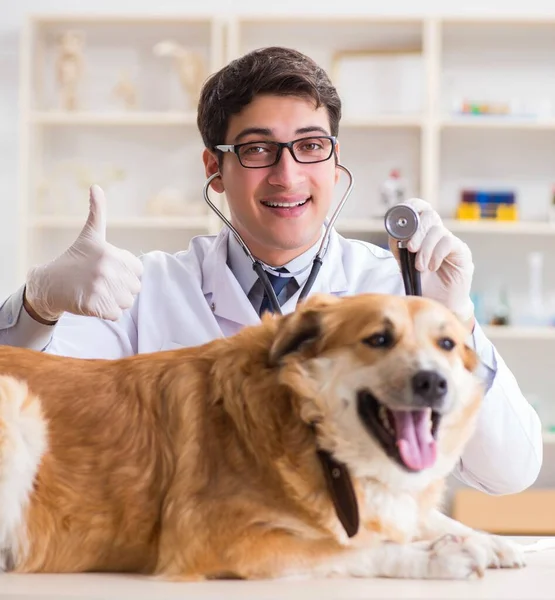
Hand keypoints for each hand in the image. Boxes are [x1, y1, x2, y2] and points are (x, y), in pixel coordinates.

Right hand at [24, 185, 142, 322]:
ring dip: (114, 301)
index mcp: (111, 253)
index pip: (138, 271)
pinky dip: (106, 312)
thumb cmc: (75, 259)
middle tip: (100, 282)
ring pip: (126, 303)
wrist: (50, 283)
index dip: (125, 273)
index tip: (108, 269)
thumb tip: (96, 187)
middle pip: (134, 289)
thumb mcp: (90, 235)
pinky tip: (92, 302)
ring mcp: (100, 288)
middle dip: (120, 288)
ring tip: (96, 291)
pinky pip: (115, 315)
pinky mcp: (94, 305)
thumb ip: (98, 212)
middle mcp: (107, 269)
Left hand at [388, 198, 474, 324]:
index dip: (412, 206)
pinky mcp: (462, 252)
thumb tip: (395, 234)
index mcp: (423, 233)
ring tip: (420, 267)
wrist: (438, 305)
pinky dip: (436, 254)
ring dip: (425, 248)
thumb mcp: (404, 265)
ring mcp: (451, 242)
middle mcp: (438, 234)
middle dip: (416, 231)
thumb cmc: (422, 285)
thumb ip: (399, 248)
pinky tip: (432, 267)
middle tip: (410, 248)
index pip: (420, 208)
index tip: (401, 217)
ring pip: (437, 230)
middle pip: (429, 215)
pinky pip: (448, 242)